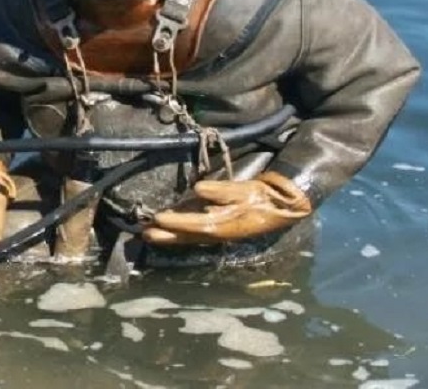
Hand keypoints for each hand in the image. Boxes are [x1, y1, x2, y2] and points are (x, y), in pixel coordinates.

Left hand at [142, 171, 311, 246]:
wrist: (284, 208)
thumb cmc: (263, 198)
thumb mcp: (246, 190)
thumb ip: (222, 191)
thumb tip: (198, 189)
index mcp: (225, 225)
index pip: (195, 224)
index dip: (176, 222)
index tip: (157, 218)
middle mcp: (220, 233)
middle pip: (188, 236)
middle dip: (166, 236)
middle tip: (143, 235)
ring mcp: (220, 234)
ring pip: (190, 237)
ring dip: (170, 237)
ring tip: (149, 235)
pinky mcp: (221, 230)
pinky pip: (196, 234)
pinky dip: (181, 233)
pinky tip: (169, 232)